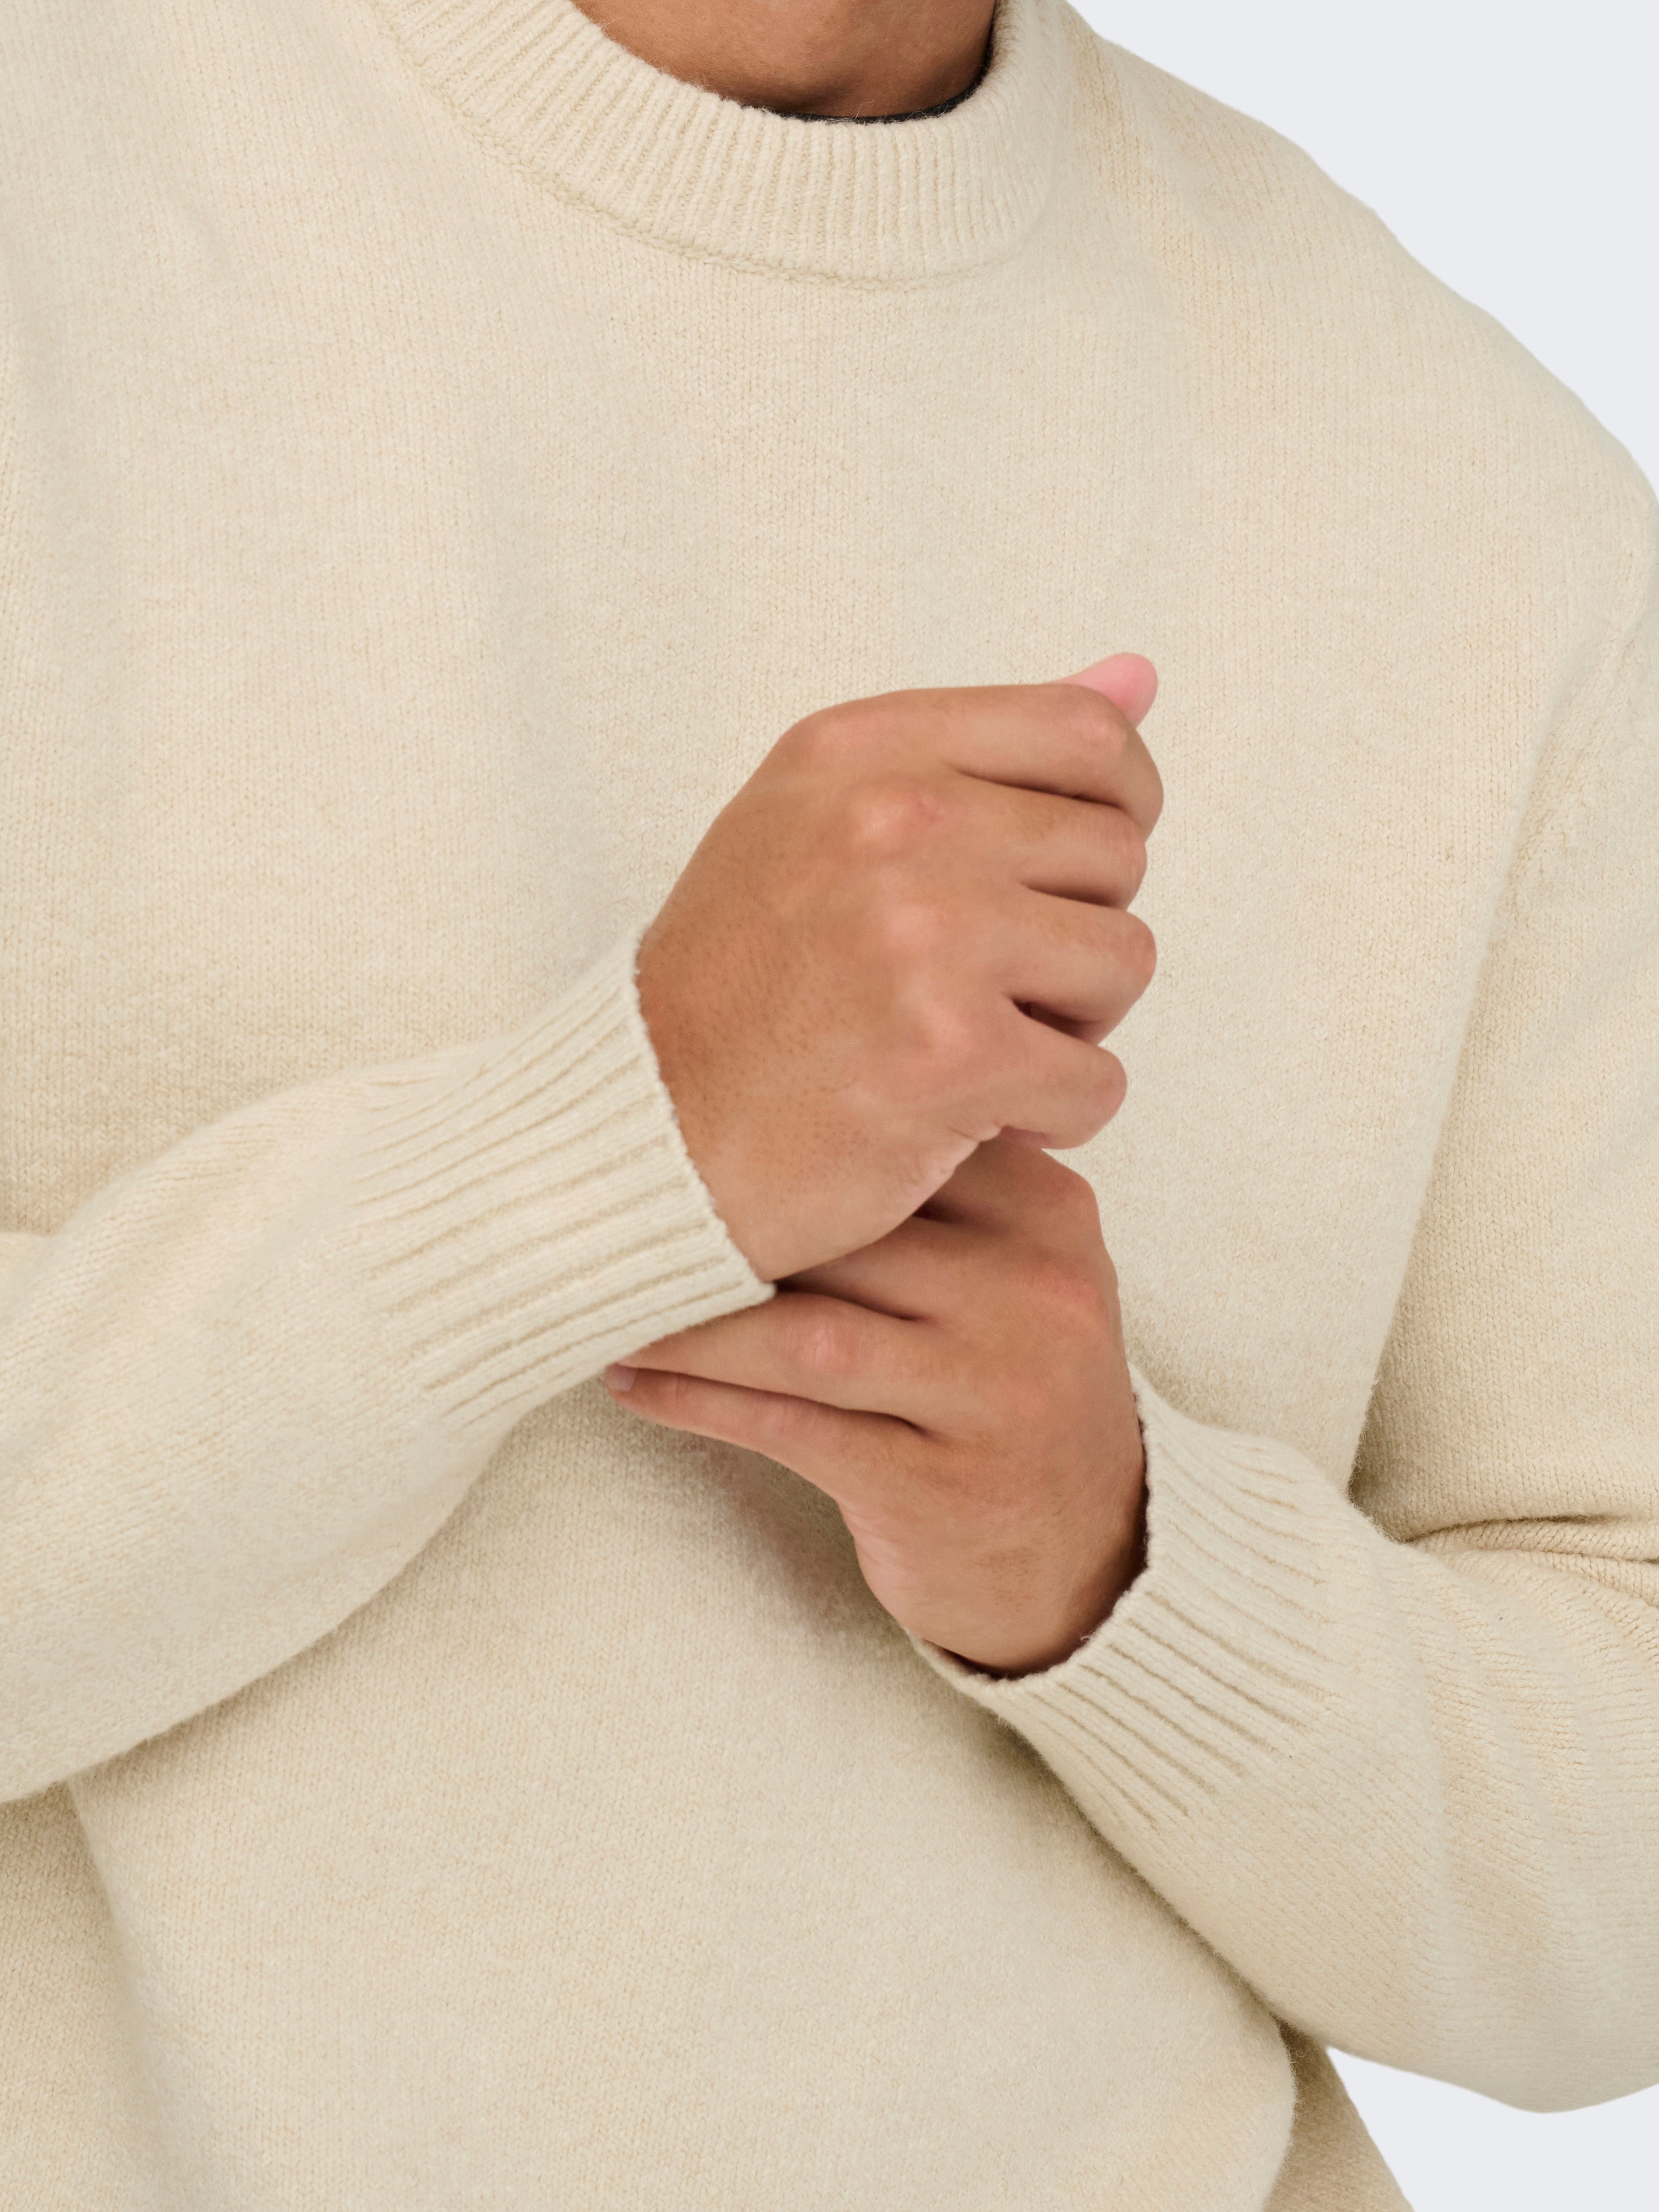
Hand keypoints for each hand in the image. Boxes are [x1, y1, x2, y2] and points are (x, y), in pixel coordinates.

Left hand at [605, 1139, 1146, 1676]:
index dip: (776, 1140)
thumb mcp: (1014, 1275)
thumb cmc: (1011, 1395)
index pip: (900, 1147)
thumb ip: (934, 1199)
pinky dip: (698, 1403)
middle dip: (718, 1226)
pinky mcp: (936, 1487)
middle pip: (845, 1234)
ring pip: (803, 1333)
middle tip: (614, 1214)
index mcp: (1050, 1215)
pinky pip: (788, 1428)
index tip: (673, 1134)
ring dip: (688, 1323)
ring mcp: (992, 1393)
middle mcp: (1035, 1293)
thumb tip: (753, 1119)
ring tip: (607, 1306)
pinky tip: (634, 1385)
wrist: (1091, 1561)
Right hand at [637, 657, 1161, 1281]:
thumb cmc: (743, 988)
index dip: (1115, 811)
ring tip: (977, 1049)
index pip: (1084, 733)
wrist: (644, 1138)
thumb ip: (985, 748)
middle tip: (990, 990)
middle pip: (1117, 853)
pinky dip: (1053, 1116)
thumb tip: (1139, 676)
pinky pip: (1097, 1081)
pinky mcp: (951, 1053)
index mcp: (861, 753)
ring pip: (1123, 962)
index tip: (1065, 878)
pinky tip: (970, 1120)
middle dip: (1077, 933)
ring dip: (1074, 1026)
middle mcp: (893, 822)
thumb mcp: (826, 821)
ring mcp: (925, 935)